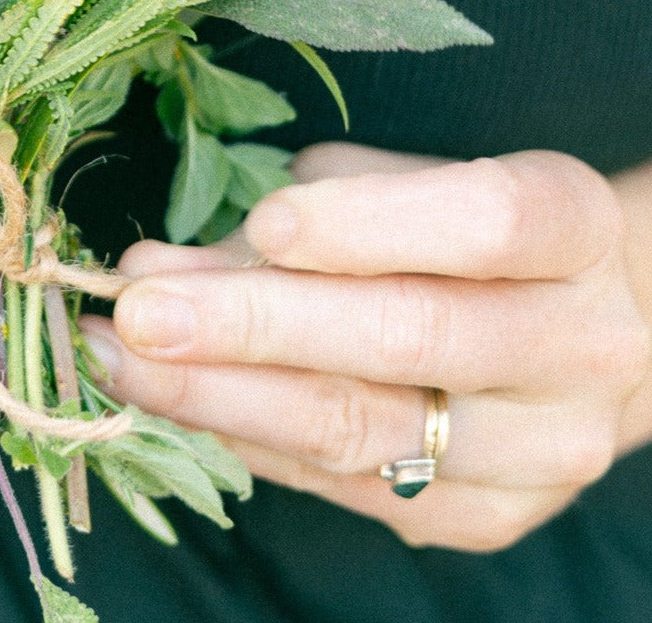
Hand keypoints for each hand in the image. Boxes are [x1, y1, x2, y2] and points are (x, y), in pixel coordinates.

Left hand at [82, 142, 651, 548]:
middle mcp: (580, 343)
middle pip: (413, 338)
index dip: (370, 226)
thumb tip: (156, 269)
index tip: (264, 225)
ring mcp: (543, 447)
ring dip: (221, 397)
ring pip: (368, 429)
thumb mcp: (394, 187)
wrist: (573, 330)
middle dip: (254, 325)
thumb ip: (294, 219)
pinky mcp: (491, 515)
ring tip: (122, 362)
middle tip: (140, 311)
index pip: (487, 223)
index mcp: (573, 228)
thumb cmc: (458, 233)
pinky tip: (184, 407)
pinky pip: (353, 485)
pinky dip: (254, 441)